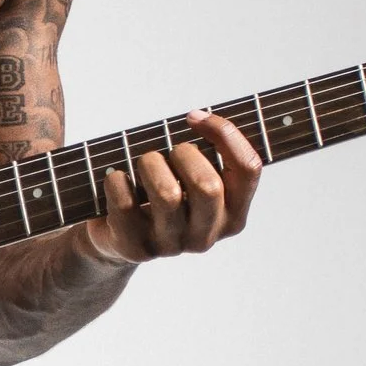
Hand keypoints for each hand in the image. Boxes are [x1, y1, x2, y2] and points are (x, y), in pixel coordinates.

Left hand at [89, 110, 262, 264]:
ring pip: (167, 194)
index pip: (248, 168)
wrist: (119, 238)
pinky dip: (117, 180)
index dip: (224, 132)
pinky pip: (126, 203)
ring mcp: (171, 246)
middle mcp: (207, 236)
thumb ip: (208, 152)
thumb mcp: (193, 176)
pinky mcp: (136, 248)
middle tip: (170, 151)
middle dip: (184, 154)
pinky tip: (118, 179)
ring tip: (144, 163)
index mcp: (232, 215)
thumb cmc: (162, 193)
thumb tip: (199, 118)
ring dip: (150, 163)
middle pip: (208, 186)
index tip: (195, 117)